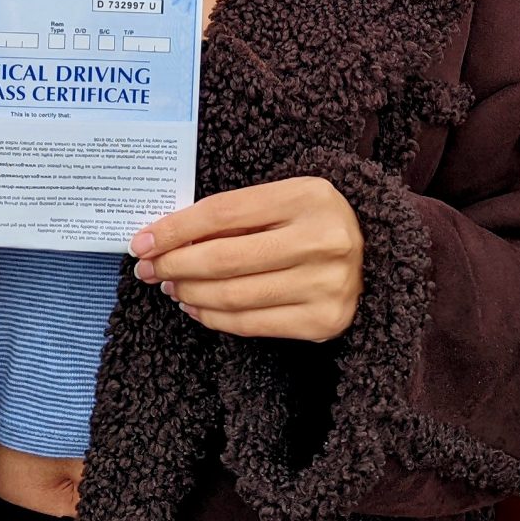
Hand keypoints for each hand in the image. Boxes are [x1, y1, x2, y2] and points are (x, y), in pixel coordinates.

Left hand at [130, 177, 364, 341]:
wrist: (377, 253)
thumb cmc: (315, 221)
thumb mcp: (283, 199)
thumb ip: (234, 215)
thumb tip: (165, 239)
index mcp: (308, 196)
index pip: (223, 212)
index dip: (175, 229)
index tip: (141, 241)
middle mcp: (322, 240)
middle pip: (223, 258)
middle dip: (173, 265)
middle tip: (147, 268)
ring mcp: (326, 285)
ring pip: (232, 295)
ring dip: (189, 293)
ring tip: (171, 286)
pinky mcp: (323, 322)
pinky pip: (250, 325)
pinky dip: (213, 318)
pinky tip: (196, 307)